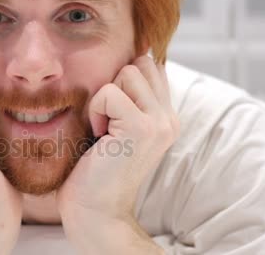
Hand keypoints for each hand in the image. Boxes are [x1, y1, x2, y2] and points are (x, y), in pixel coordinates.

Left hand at [57, 55, 178, 251]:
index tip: (112, 110)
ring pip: (128, 72)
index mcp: (166, 116)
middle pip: (141, 62)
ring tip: (104, 127)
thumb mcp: (118, 124)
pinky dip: (96, 110)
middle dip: (116, 83)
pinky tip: (99, 135)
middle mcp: (170, 118)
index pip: (152, 65)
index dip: (124, 78)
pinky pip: (109, 92)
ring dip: (105, 97)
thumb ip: (129, 95)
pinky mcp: (142, 128)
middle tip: (108, 119)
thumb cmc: (96, 166)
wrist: (95, 208)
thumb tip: (131, 55)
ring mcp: (160, 123)